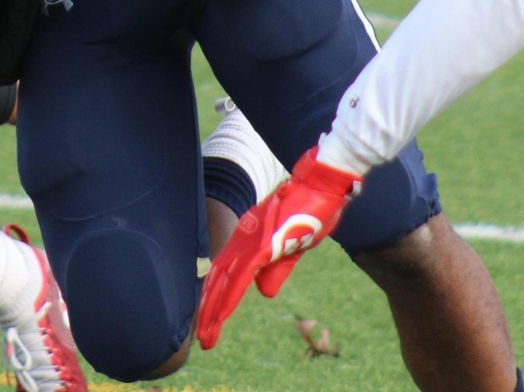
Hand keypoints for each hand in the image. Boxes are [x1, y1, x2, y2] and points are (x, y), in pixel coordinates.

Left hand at [196, 147, 362, 349]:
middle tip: (202, 339)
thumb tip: (262, 293)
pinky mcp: (262, 242)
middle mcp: (243, 240)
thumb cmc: (312, 211)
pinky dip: (228, 295)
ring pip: (224, 279)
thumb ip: (277, 270)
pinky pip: (240, 274)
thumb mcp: (294, 249)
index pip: (226, 274)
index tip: (209, 324)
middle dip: (209, 310)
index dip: (217, 299)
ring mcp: (250, 240)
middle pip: (219, 279)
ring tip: (205, 335)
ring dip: (213, 308)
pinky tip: (221, 314)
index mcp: (249, 241)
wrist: (322, 185)